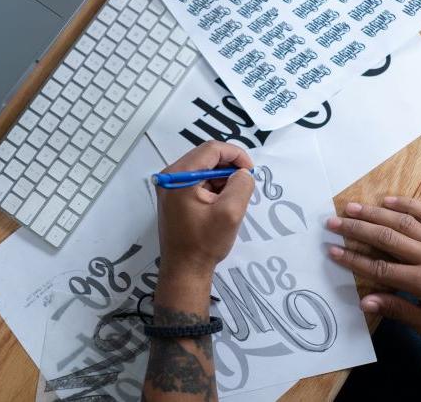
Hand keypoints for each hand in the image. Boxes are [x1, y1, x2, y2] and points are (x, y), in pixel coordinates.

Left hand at [156, 141, 254, 284]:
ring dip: (221, 179)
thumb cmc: (205, 243)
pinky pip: (197, 181)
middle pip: (206, 157)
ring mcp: (170, 187)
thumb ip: (241, 185)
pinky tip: (221, 205)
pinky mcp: (173, 197)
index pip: (212, 149)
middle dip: (229, 168)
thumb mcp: (230, 213)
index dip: (235, 155)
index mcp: (180, 175)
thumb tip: (242, 173)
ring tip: (232, 199)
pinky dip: (213, 187)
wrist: (185, 270)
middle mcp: (170, 176)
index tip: (250, 172)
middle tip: (244, 186)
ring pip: (203, 169)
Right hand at [326, 197, 420, 352]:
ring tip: (351, 207)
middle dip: (356, 230)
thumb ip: (398, 310)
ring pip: (404, 222)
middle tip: (332, 222)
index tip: (332, 251)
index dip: (353, 260)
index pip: (381, 269)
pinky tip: (387, 200)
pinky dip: (407, 204)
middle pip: (387, 238)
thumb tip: (365, 300)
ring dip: (375, 213)